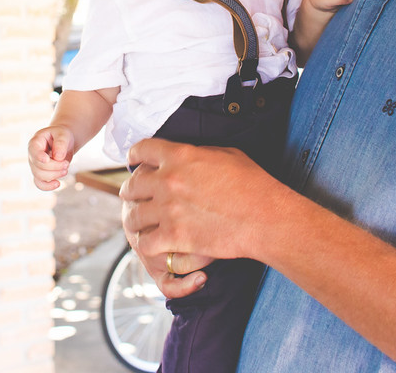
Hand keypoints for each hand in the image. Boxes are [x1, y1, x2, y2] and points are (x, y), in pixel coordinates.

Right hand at [27, 125, 75, 190]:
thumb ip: (61, 143)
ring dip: (54, 175)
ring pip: (39, 176)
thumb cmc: (61, 136)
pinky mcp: (41, 174)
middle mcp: (33, 155)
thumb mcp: (63, 134)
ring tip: (66, 170)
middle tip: (67, 164)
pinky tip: (58, 184)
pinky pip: (40, 184)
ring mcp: (35, 166)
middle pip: (38, 166)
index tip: (47, 159)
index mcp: (35, 142)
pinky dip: (48, 186)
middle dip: (54, 167)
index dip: (39, 157)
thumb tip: (58, 157)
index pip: (33, 151)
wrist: (63, 142)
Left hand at [120, 138, 277, 296]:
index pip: (142, 150)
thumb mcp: (225, 154)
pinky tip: (152, 244)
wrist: (264, 217)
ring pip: (133, 216)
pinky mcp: (174, 236)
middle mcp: (168, 180)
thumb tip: (187, 156)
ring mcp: (168, 209)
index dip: (135, 157)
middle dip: (130, 192)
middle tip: (133, 197)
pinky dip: (145, 244)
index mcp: (179, 155)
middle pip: (131, 185)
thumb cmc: (253, 184)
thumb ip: (198, 153)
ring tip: (139, 223)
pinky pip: (144, 243)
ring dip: (135, 220)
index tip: (134, 163)